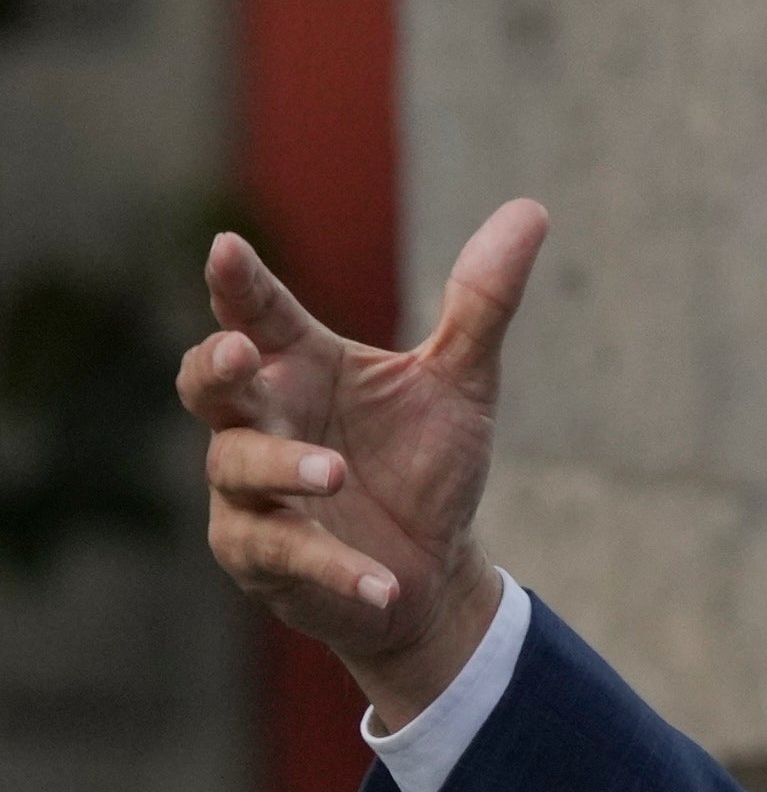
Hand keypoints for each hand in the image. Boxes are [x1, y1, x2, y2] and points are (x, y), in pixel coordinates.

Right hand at [179, 200, 549, 729]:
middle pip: (209, 383)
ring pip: (238, 466)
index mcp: (301, 365)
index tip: (227, 248)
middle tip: (243, 352)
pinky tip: (383, 581)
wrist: (433, 574)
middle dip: (217, 366)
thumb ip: (482, 304)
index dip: (239, 283)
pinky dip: (336, 568)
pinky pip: (286, 556)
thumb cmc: (426, 467)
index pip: (258, 313)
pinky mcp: (261, 557)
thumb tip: (531, 210)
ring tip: (337, 473)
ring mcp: (250, 490)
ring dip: (284, 466)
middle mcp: (262, 420)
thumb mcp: (462, 385)